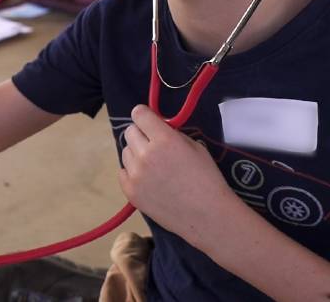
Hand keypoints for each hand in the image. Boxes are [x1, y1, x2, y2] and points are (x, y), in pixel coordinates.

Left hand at [118, 106, 242, 246]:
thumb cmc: (207, 179)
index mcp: (164, 139)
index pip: (139, 114)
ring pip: (125, 152)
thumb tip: (158, 129)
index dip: (144, 115)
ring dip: (136, 154)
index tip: (148, 121)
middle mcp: (145, 154)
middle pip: (130, 132)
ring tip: (153, 166)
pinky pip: (122, 172)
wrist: (207, 215)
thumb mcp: (196, 147)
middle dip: (141, 134)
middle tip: (153, 145)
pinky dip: (132, 173)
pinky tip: (147, 180)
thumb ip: (173, 134)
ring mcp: (135, 174)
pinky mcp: (130, 192)